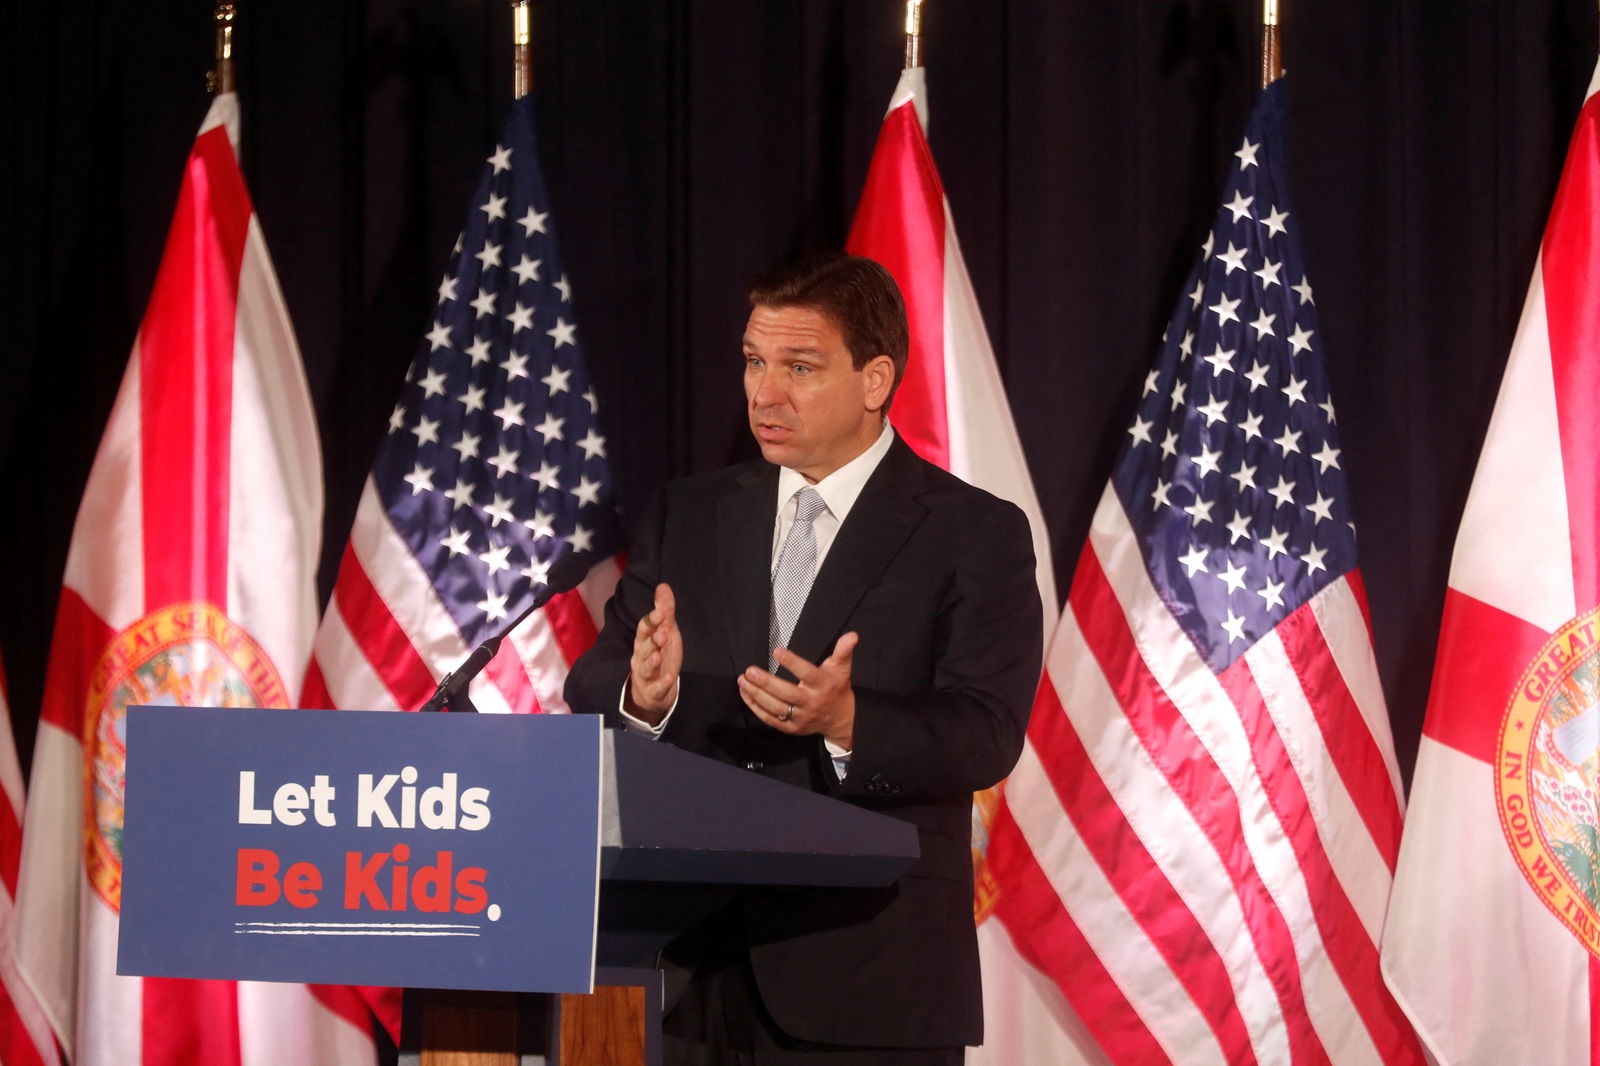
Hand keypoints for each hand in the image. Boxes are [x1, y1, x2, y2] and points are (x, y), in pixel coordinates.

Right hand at [625, 583, 680, 723]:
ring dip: (651, 661)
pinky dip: (662, 684)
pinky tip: (670, 678)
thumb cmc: (660, 655)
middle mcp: (642, 656)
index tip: (660, 613)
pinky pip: (656, 687)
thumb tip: (663, 586)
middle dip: (651, 641)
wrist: (654, 690)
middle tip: (661, 635)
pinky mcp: (653, 691)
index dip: (651, 621)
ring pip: (646, 668)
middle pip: (643, 648)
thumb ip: (665, 611)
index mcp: (644, 641)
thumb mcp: (666, 631)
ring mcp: (646, 675)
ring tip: (657, 655)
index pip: (644, 629)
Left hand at [737, 632, 857, 748]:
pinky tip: (746, 694)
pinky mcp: (791, 728)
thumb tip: (852, 635)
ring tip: (743, 680)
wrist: (841, 719)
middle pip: (786, 694)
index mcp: (822, 686)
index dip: (792, 663)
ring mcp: (800, 718)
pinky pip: (770, 719)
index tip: (777, 651)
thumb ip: (844, 650)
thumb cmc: (837, 688)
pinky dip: (755, 707)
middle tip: (750, 671)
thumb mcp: (842, 667)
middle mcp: (811, 703)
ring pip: (775, 708)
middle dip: (766, 683)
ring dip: (756, 695)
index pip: (807, 674)